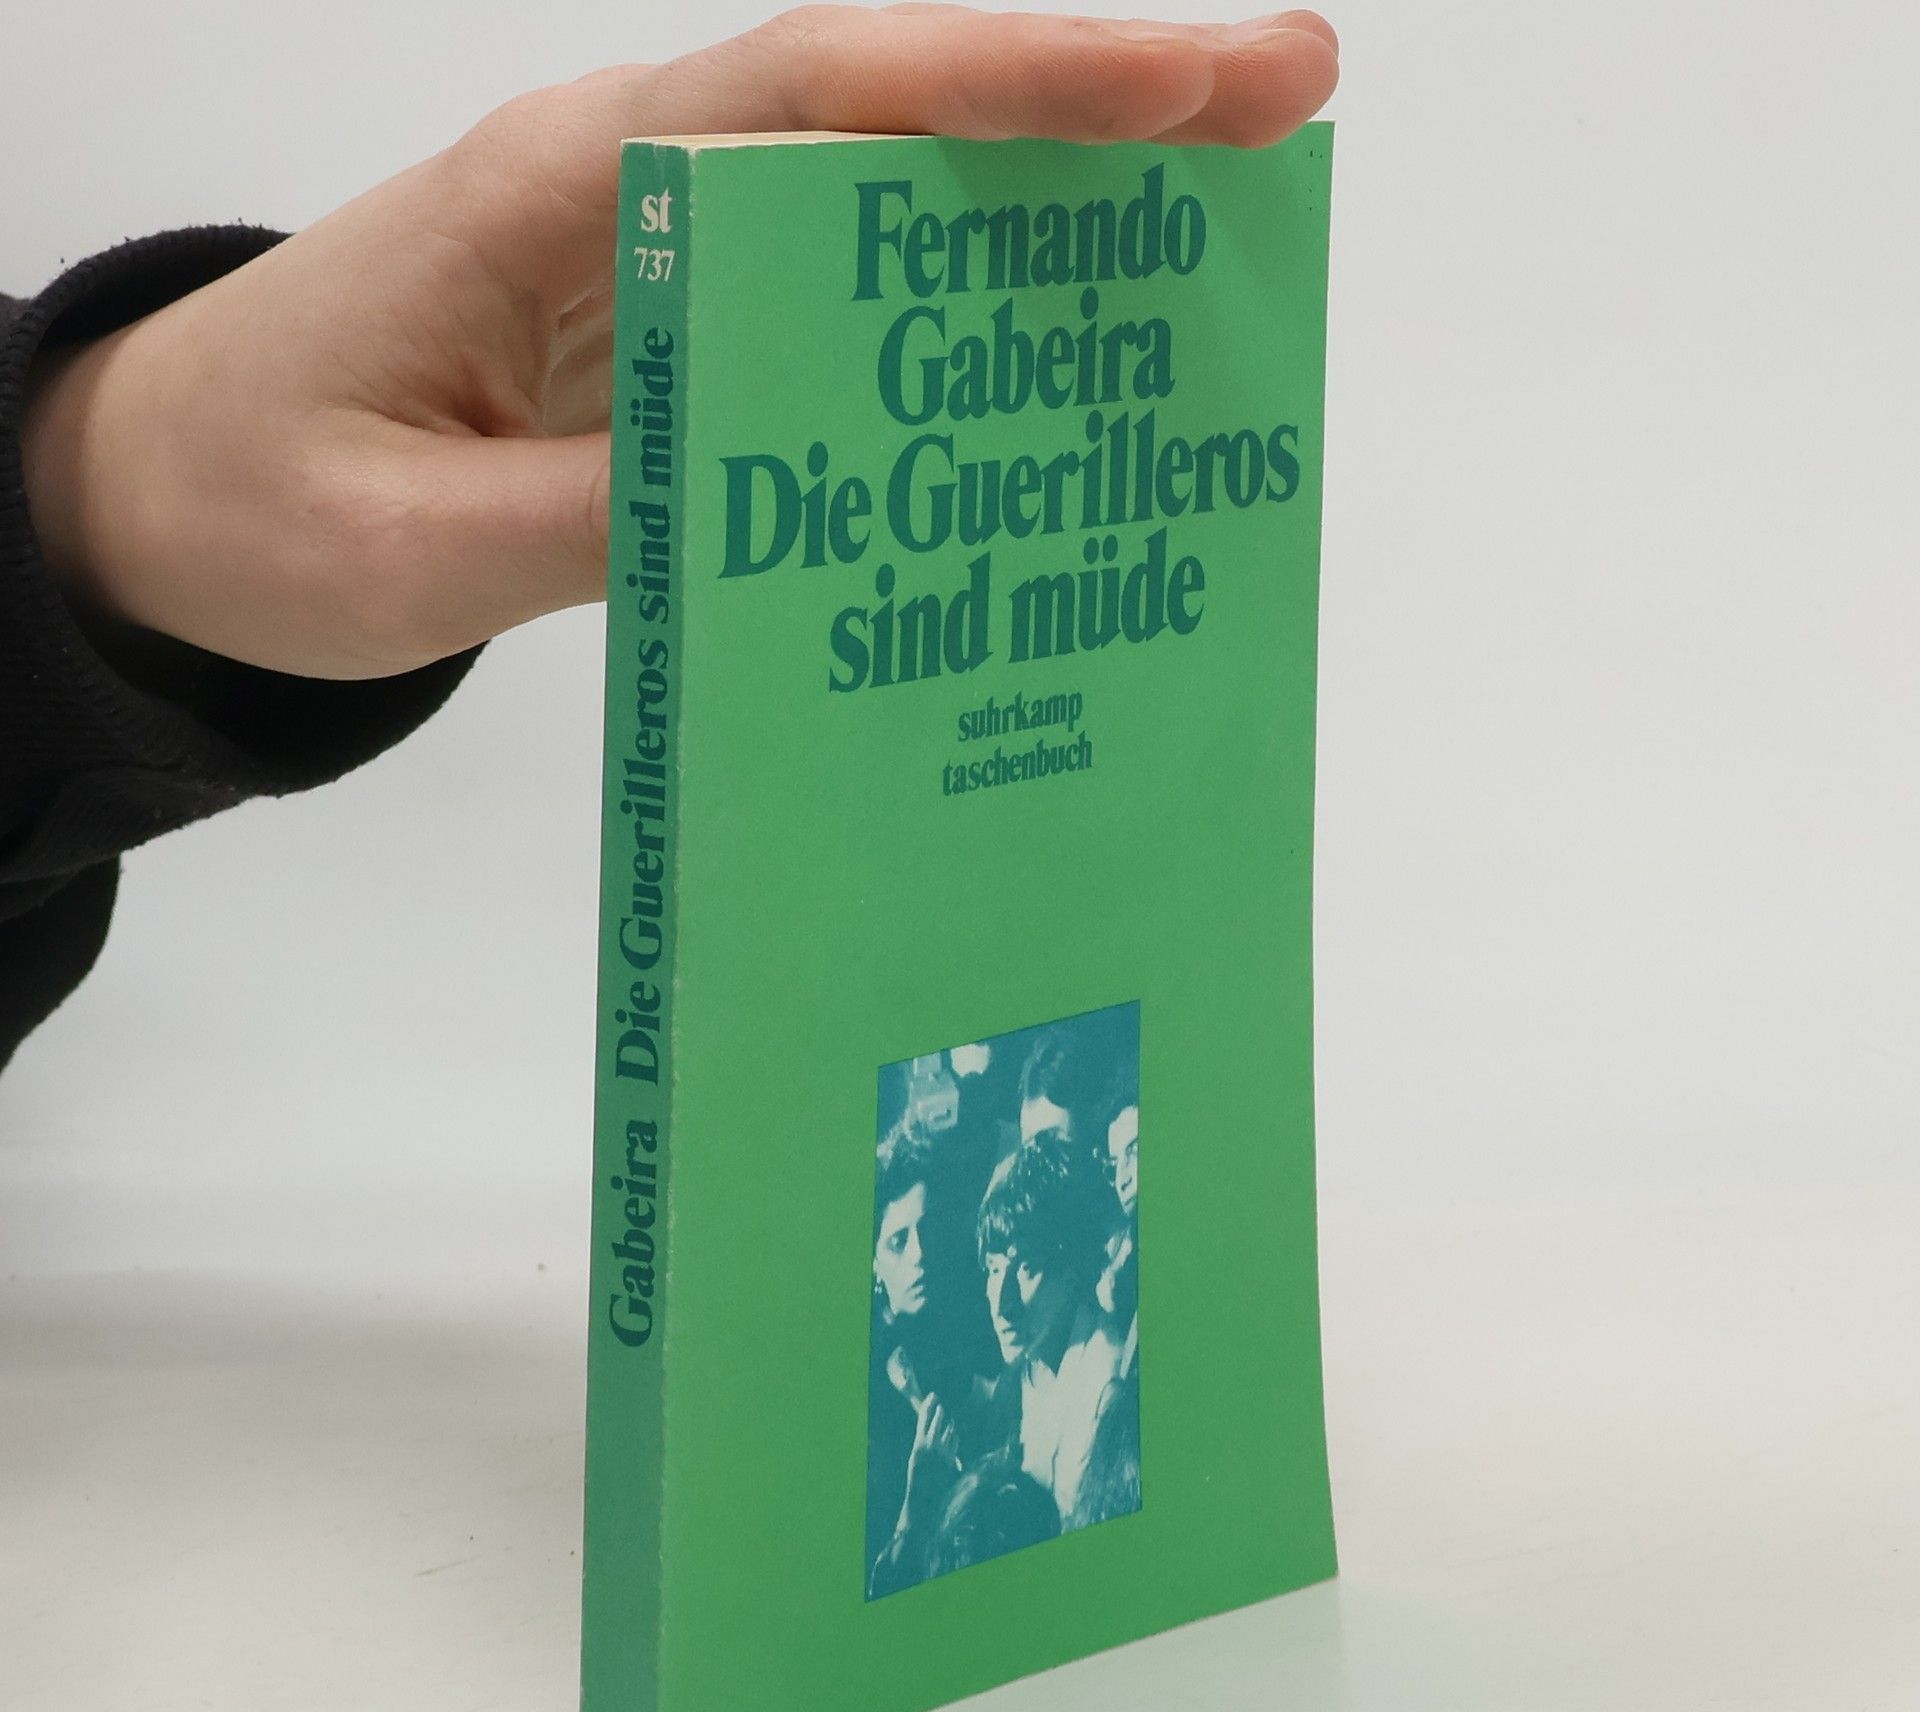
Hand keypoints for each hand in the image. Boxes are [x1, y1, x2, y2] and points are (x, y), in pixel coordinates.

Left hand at [18, 7, 1337, 681]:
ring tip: (1226, 221)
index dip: (1019, 77)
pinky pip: (836, 306)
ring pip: (882, 198)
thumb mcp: (413, 543)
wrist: (163, 506)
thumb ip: (608, 518)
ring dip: (1050, 201)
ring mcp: (660, 261)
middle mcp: (633, 192)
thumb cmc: (254, 509)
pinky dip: (955, 312)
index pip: (827, 95)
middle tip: (1289, 106)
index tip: (1194, 73)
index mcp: (566, 191)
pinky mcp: (671, 342)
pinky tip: (1053, 350)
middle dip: (1094, 102)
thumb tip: (812, 507)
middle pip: (892, 113)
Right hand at [897, 1389, 962, 1533]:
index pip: (924, 1419)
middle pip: (939, 1421)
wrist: (924, 1499)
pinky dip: (954, 1439)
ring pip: (950, 1432)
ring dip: (950, 1426)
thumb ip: (923, 1442)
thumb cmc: (918, 1478)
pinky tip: (953, 1436)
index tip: (933, 1395)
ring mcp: (944, 1454)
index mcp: (919, 1445)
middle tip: (941, 1407)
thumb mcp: (916, 1458)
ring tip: (948, 1423)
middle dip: (940, 1413)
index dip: (929, 1405)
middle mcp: (932, 1447)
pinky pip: (956, 1444)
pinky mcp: (953, 1461)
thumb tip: (929, 1428)